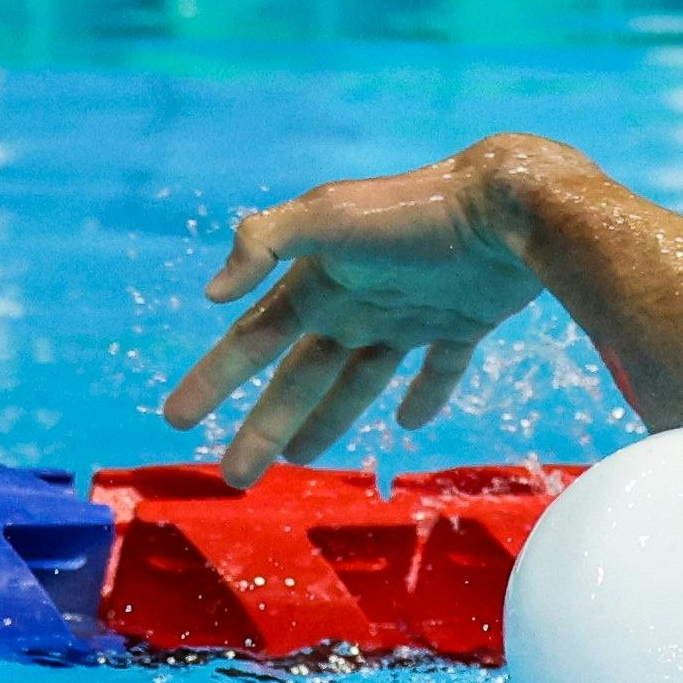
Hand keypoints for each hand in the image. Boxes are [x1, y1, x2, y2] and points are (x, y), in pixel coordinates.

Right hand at [162, 146, 548, 486]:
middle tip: (237, 475)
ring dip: (329, 418)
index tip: (176, 421)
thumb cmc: (411, 212)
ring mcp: (411, 314)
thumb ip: (265, 241)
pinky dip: (425, 396)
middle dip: (265, 425)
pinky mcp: (464, 322)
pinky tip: (409, 424)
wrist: (505, 207)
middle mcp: (357, 302)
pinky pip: (439, 369)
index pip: (254, 341)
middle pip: (300, 378)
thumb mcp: (326, 217)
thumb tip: (214, 294)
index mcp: (318, 282)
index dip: (215, 380)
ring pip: (359, 379)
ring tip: (300, 458)